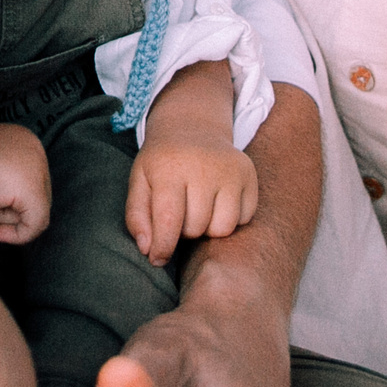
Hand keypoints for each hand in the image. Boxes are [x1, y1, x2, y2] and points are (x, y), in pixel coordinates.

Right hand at [0, 121, 51, 244]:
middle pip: (38, 197)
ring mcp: (36, 166)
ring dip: (8, 217)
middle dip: (11, 210)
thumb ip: (7, 186)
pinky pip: (37, 223)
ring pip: (37, 211)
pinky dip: (20, 235)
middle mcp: (36, 149)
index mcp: (25, 141)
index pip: (32, 182)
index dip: (11, 201)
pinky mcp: (31, 187)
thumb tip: (24, 218)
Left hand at [127, 135, 258, 266]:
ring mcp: (231, 169)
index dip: (162, 247)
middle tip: (180, 215)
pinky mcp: (249, 174)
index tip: (157, 259)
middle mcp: (204, 167)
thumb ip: (137, 217)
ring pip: (222, 228)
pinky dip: (230, 219)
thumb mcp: (140, 182)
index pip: (168, 221)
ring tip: (198, 210)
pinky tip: (218, 202)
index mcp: (170, 168)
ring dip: (208, 228)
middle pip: (196, 228)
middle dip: (184, 231)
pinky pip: (244, 219)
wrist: (192, 127)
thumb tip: (147, 250)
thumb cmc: (162, 162)